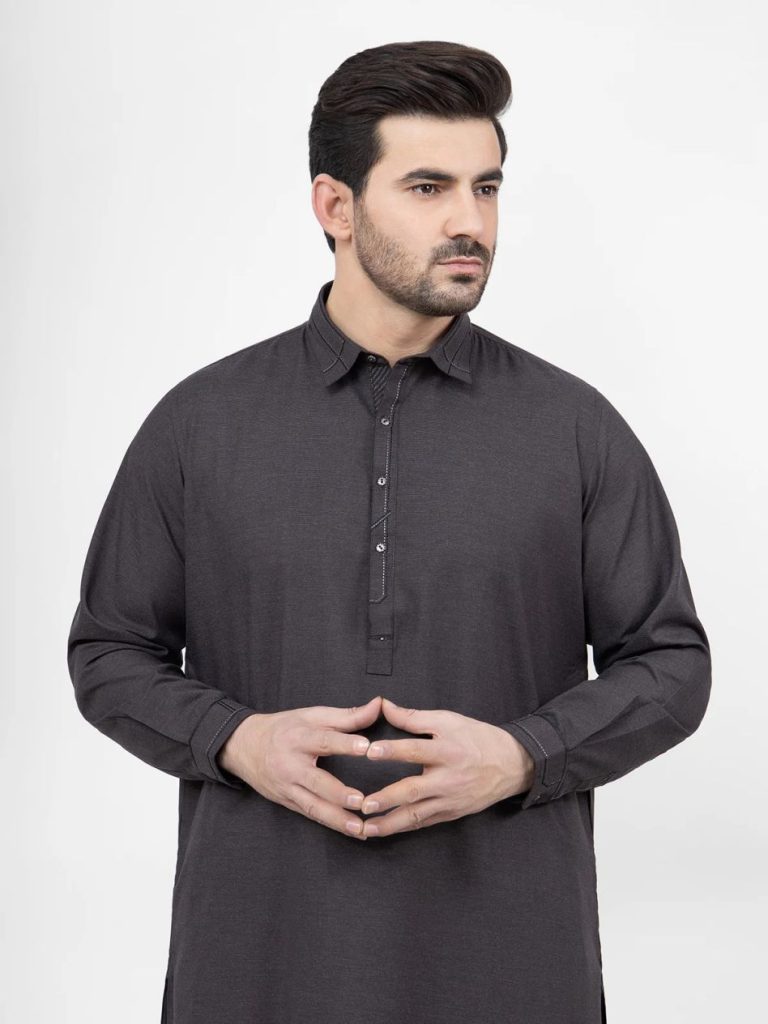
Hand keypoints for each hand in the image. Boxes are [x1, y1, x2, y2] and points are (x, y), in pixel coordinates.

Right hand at [218, 695, 383, 839]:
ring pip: (313, 806)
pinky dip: (331, 824)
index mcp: (298, 737)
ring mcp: (287, 787)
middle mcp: (290, 765)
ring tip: (360, 828)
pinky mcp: (287, 802)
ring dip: (337, 819)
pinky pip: (311, 815)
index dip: (344, 743)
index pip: (323, 740)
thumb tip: (379, 705)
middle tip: (362, 801)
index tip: (366, 748)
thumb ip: (348, 715)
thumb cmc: (285, 728)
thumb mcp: (312, 715)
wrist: (244, 746)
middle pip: (315, 781)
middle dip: (338, 793)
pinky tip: (352, 831)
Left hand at [359, 697, 534, 837]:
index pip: (416, 750)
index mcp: (448, 751)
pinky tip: (385, 831)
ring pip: (417, 815)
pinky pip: (425, 823)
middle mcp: (449, 778)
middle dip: (387, 798)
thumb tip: (384, 705)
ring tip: (366, 828)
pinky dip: (404, 828)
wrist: (512, 765)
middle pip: (414, 790)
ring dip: (390, 823)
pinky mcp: (452, 814)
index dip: (392, 750)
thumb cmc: (477, 738)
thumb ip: (414, 717)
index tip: (370, 751)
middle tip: (364, 804)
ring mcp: (451, 800)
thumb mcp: (449, 720)